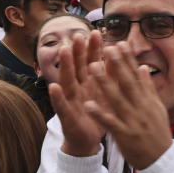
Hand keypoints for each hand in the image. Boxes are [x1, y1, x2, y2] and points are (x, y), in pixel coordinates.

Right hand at [48, 31, 106, 156]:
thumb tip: (120, 55)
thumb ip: (111, 75)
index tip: (97, 32)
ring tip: (64, 51)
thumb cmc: (97, 114)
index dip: (93, 48)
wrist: (88, 140)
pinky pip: (61, 106)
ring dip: (65, 67)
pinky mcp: (66, 116)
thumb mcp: (107, 93)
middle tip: (78, 35)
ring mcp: (70, 101)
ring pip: (67, 81)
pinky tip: (53, 87)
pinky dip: (57, 97)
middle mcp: (78, 88)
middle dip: (78, 51)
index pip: (91, 62)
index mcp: (89, 83)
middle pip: (77, 67)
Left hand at [82, 41, 171, 170]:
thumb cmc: (158, 133)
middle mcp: (142, 107)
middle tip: (106, 47)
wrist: (162, 160)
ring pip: (117, 99)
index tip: (120, 43)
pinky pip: (110, 122)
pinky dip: (100, 113)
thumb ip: (148, 88)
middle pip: (127, 83)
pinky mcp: (125, 135)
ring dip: (104, 82)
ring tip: (92, 67)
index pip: (137, 76)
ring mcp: (134, 121)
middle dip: (116, 64)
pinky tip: (88, 104)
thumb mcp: (157, 108)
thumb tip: (143, 68)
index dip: (127, 60)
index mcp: (148, 100)